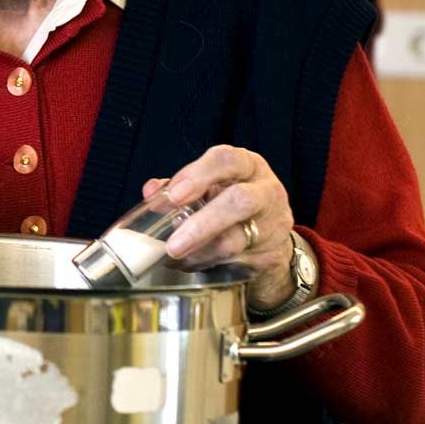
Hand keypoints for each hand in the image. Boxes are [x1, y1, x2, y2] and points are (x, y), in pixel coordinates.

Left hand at [151, 144, 297, 309]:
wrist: (270, 236)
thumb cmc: (232, 201)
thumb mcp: (209, 185)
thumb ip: (178, 186)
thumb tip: (151, 190)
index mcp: (247, 165)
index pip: (226, 160)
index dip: (197, 176)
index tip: (173, 195)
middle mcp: (266, 191)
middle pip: (240, 200)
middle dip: (202, 222)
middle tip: (173, 243)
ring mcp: (273, 224)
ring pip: (236, 240)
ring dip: (198, 252)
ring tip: (174, 256)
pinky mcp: (272, 254)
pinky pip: (234, 262)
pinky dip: (205, 264)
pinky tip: (188, 263)